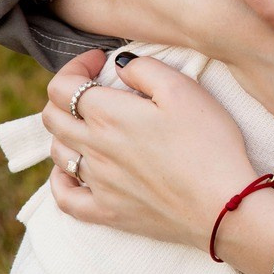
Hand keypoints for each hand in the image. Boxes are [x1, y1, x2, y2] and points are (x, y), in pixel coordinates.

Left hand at [43, 50, 258, 249]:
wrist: (222, 205)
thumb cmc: (209, 143)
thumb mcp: (184, 89)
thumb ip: (145, 69)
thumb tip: (120, 66)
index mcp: (109, 115)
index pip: (62, 86)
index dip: (75, 67)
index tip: (98, 61)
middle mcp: (95, 148)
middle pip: (52, 117)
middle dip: (64, 94)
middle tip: (92, 88)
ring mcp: (98, 183)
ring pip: (58, 152)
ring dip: (66, 131)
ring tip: (90, 124)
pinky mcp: (108, 212)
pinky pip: (65, 198)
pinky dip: (59, 181)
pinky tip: (70, 171)